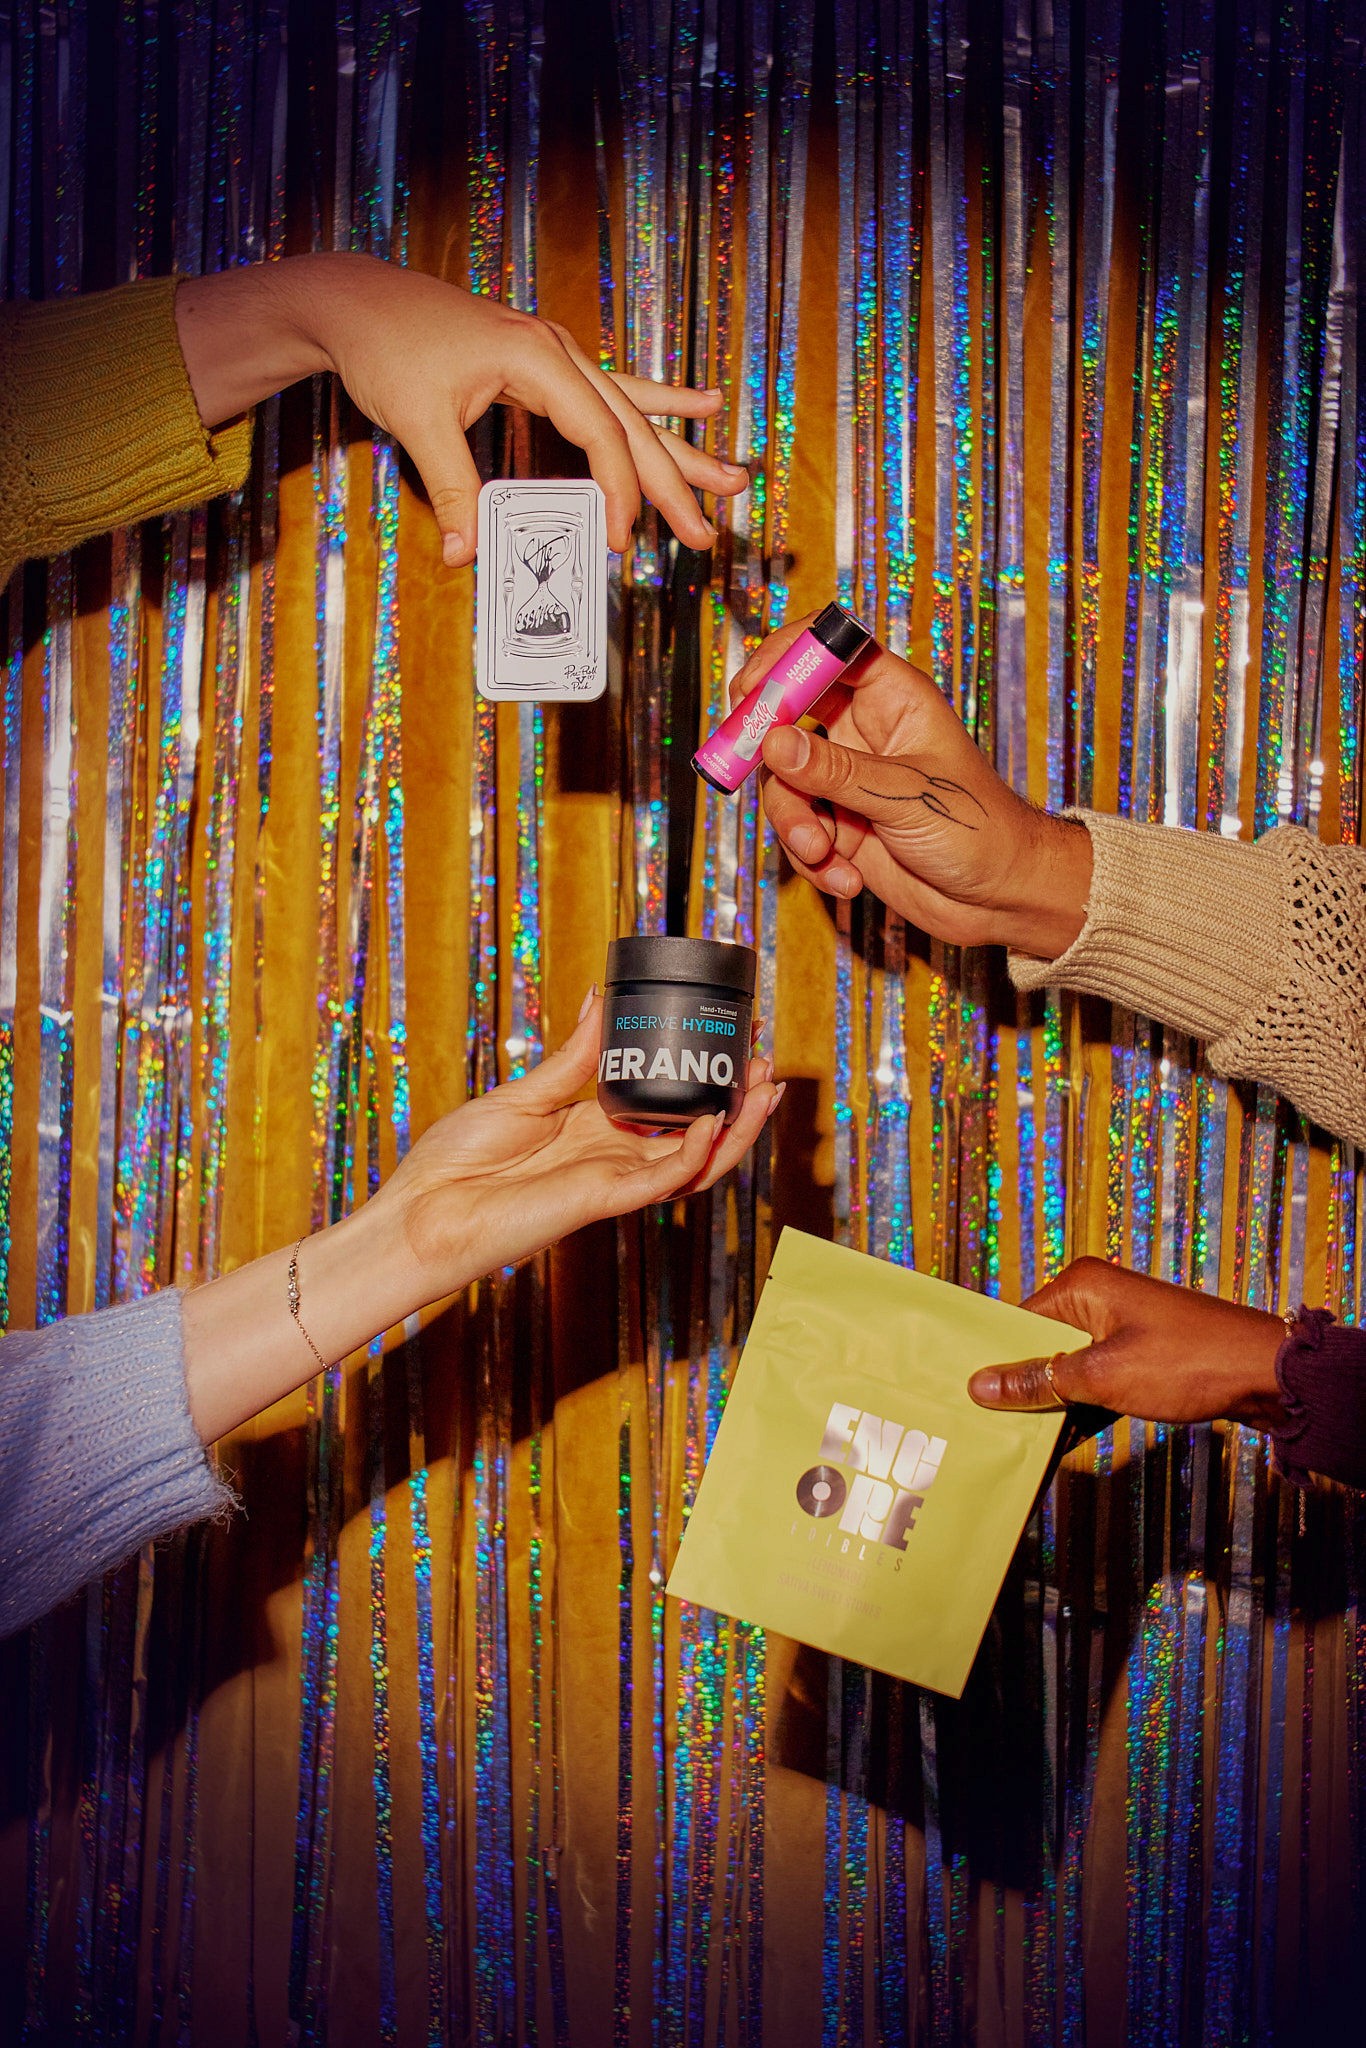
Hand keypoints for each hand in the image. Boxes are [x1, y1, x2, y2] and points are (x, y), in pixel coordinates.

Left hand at [176, 254, 747, 561]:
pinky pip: (611, 390)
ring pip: (631, 411)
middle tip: (708, 532)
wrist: (358, 301)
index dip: (616, 493)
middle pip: (630, 427)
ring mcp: (557, 354)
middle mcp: (558, 350)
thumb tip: (465, 556)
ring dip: (680, 450)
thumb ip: (452, 489)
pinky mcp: (546, 363)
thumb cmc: (386, 348)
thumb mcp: (418, 423)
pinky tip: (703, 403)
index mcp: (537, 357)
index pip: (599, 435)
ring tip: (732, 480)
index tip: (618, 540)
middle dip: (674, 483)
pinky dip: (657, 400)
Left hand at [378, 989, 779, 1297]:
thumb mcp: (525, 1093)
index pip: (667, 1108)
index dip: (705, 1081)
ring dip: (736, 1130)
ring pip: (696, 1162)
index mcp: (595, 1132)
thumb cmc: (459, 1161)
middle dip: (738, 1104)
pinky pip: (663, 1180)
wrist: (423, 1211)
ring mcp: (612, 1182)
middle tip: (765, 1065)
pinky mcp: (602, 1200)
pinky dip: (695, 1154)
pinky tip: (715, 1122)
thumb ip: (574, 1056)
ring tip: (764, 1090)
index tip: (730, 1045)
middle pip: (696, 1136)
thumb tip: (600, 1001)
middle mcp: (612, 1159)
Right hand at [736, 619, 1092, 957]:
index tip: (751, 689)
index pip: (830, 650)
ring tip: (824, 852)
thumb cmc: (979, 830)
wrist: (1000, 898)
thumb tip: (773, 741)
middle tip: (740, 769)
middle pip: (789, 717)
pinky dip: (813, 859)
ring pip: (786, 784)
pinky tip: (848, 879)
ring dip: (795, 824)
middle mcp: (864, 733)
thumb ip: (835, 770)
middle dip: (766, 751)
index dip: (785, 659)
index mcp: (893, 699)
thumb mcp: (905, 795)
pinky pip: (798, 831)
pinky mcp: (840, 826)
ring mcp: (848, 781)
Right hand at [965, 1256, 1288, 1429]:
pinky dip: (1082, 1406)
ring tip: (1015, 1437)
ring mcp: (1122, 1326)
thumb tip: (980, 1386)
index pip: (1016, 1321)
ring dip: (1053, 1401)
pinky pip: (1095, 1379)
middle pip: (1039, 1344)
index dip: (992, 1360)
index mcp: (1082, 1286)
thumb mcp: (1103, 1377)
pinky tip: (1061, 1438)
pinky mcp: (1141, 1354)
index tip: (961, 1396)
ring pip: (1068, 1366)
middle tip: (981, 1423)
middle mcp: (1098, 1298)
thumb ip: (1040, 1381)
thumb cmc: (1188, 1363)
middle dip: (1020, 1384)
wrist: (1268, 1375)